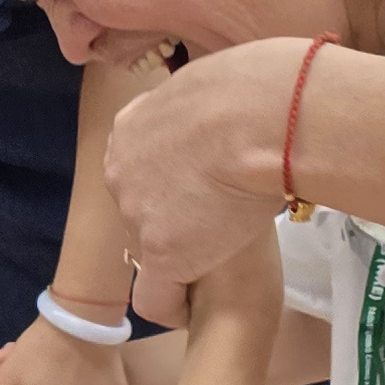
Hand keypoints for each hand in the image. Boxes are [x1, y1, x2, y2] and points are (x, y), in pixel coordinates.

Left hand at [101, 40, 297, 326]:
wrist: (263, 113)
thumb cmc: (259, 85)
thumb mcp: (215, 80)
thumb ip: (203, 102)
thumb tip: (223, 103)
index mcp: (131, 127)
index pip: (139, 169)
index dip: (171, 185)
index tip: (204, 188)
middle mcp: (121, 172)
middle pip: (140, 211)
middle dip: (175, 218)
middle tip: (223, 219)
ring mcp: (137, 215)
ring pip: (150, 251)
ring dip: (183, 254)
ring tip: (226, 252)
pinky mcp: (163, 253)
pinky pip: (154, 298)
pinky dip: (174, 304)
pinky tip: (198, 303)